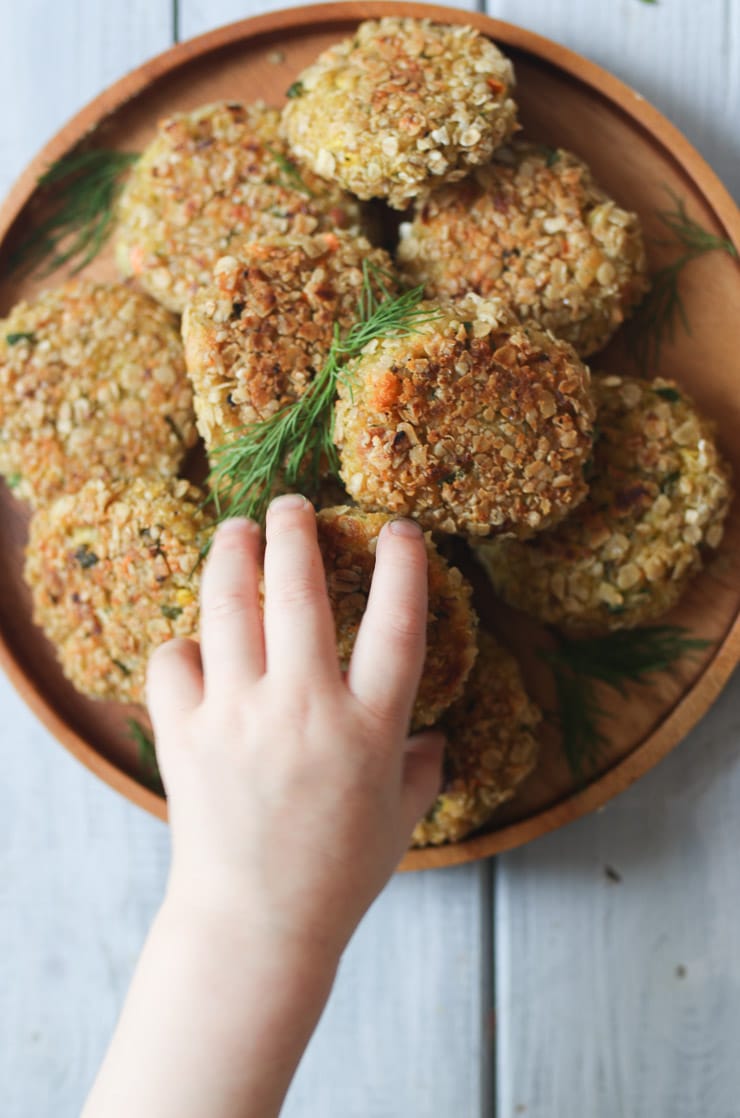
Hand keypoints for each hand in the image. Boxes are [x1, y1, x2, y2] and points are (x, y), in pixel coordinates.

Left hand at [147, 494, 443, 962]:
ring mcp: (239, 717)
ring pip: (229, 607)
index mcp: (369, 728)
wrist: (256, 926)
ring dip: (232, 555)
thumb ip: (422, 770)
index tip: (400, 528)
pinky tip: (197, 643)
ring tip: (236, 530)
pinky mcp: (186, 735)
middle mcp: (305, 710)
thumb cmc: (338, 876)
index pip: (398, 624)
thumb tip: (438, 740)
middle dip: (295, 532)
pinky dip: (184, 644)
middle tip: (292, 504)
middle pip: (298, 592)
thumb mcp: (400, 821)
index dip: (404, 565)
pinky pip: (175, 662)